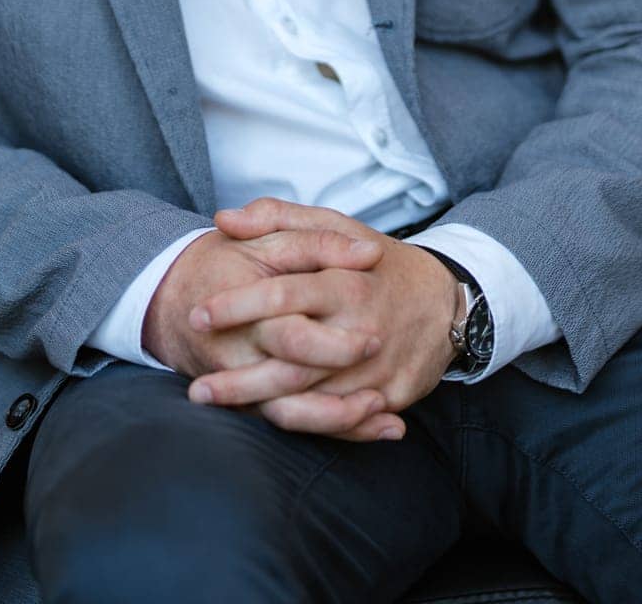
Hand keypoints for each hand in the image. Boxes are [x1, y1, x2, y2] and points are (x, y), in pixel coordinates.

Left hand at [142, 224, 399, 438]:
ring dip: (260, 407)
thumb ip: (278, 218)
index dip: (238, 306)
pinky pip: (341, 419)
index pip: (284, 294)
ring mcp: (377, 369)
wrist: (444, 300)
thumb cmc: (376, 261)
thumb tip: (223, 219)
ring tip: (214, 403)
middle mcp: (360, 328)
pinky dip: (303, 424)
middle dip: (241, 378)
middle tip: (196, 387)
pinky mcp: (389, 397)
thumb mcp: (335, 225)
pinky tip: (263, 421)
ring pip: (312, 399)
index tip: (198, 315)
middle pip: (293, 360)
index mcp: (345, 281)